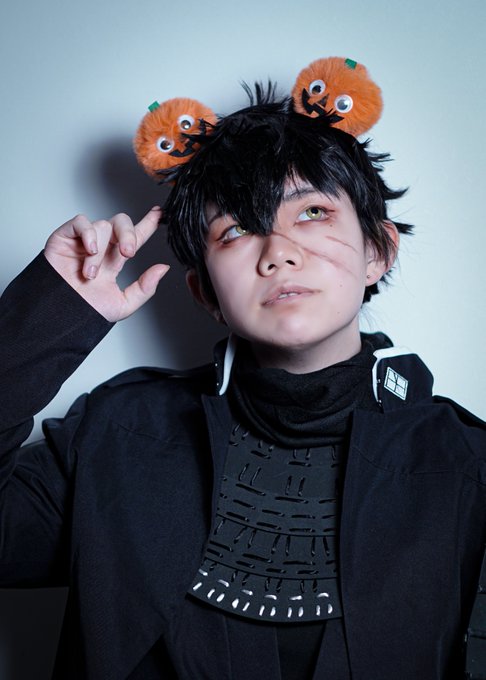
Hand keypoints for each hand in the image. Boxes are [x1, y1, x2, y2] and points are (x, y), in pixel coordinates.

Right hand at [44, 207, 168, 321]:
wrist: (60, 316)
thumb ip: (145, 288)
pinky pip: (81, 222)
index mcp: (114, 260)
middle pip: (121, 223)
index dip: (147, 224)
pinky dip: (88, 234)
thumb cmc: (86, 311)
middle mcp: (101, 247)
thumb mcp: (123, 304)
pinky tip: (89, 251)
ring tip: (90, 274)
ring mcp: (83, 241)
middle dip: (128, 234)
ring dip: (99, 252)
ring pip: (102, 226)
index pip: (134, 237)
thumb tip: (163, 268)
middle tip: (129, 253)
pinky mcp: (65, 237)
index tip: (159, 214)